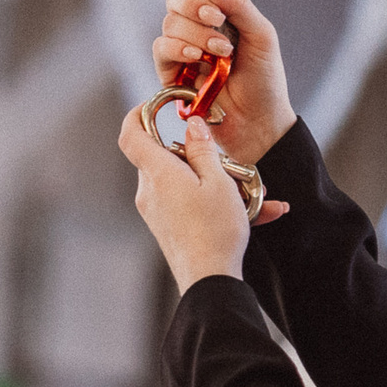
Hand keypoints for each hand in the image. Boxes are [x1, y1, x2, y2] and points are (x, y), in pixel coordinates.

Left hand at [120, 108, 286, 291]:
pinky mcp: (166, 226)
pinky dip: (216, 203)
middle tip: (231, 165)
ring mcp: (156, 211)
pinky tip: (255, 213)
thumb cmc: (214, 230)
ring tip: (253, 195)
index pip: (131, 134)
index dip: (139, 114)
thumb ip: (203, 149)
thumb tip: (193, 126)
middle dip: (199, 155)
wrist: (209, 281)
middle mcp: (150, 191)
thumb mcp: (217, 181)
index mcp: (158, 173)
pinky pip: (189, 203)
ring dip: (217, 182)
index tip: (156, 105)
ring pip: (183, 181)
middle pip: (166, 157)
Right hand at [154, 0, 298, 164]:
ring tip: (222, 52)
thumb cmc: (264, 80)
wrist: (259, 122)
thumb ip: (239, 6)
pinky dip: (178, 49)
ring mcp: (182, 50)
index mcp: (218, 12)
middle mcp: (196, 27)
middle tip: (217, 19)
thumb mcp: (262, 35)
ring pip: (169, 23)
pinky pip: (161, 49)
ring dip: (196, 34)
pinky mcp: (171, 73)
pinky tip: (197, 59)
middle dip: (194, 5)